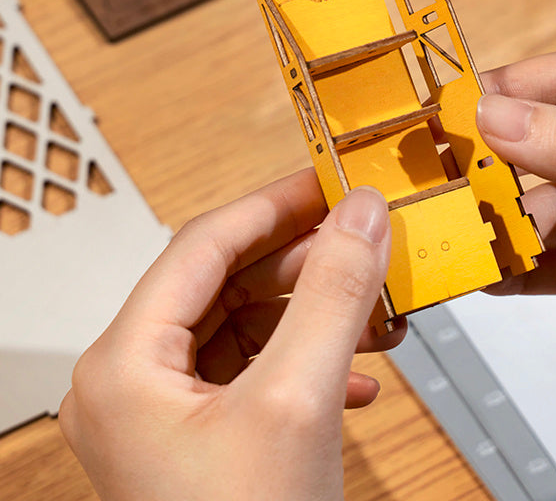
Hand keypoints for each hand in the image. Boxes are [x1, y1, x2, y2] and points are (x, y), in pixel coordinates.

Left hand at [59, 170, 400, 500]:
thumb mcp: (297, 403)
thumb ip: (331, 296)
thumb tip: (360, 220)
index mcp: (127, 365)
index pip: (203, 244)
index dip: (273, 204)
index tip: (326, 182)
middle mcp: (138, 381)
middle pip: (228, 279)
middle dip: (304, 259)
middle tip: (360, 237)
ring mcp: (172, 410)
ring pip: (249, 320)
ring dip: (315, 308)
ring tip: (370, 304)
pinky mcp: (209, 433)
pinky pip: (261, 363)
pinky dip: (311, 354)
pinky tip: (357, 369)